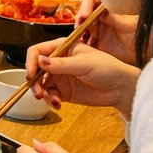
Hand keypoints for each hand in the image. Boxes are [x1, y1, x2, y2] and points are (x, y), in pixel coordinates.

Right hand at [25, 39, 140, 117]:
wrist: (121, 88)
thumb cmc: (107, 68)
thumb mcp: (83, 64)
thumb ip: (61, 64)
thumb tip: (40, 61)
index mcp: (63, 47)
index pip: (38, 50)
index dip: (31, 61)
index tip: (31, 74)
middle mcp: (58, 61)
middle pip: (36, 69)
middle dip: (34, 81)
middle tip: (39, 93)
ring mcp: (60, 77)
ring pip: (41, 84)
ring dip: (42, 92)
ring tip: (52, 101)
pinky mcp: (64, 92)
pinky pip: (50, 95)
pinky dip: (51, 100)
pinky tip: (58, 105)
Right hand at [75, 0, 138, 64]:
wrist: (147, 50)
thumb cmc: (143, 32)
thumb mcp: (129, 23)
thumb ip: (114, 17)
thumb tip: (100, 13)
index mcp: (108, 5)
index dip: (85, 5)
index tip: (84, 17)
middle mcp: (101, 15)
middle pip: (83, 12)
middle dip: (81, 20)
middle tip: (81, 29)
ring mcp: (98, 28)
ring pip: (82, 26)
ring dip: (81, 32)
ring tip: (86, 39)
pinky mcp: (97, 42)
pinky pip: (84, 40)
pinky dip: (83, 43)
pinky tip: (88, 46)